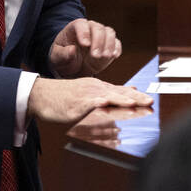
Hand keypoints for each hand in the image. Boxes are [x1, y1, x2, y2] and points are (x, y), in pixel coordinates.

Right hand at [26, 77, 152, 124]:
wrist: (41, 94)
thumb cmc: (64, 96)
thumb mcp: (88, 92)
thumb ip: (108, 92)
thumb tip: (131, 90)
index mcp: (98, 87)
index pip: (121, 91)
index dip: (136, 95)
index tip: (150, 100)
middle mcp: (94, 88)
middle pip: (118, 92)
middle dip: (135, 98)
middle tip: (150, 102)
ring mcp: (85, 94)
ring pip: (106, 96)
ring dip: (121, 99)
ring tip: (135, 103)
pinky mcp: (75, 102)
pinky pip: (88, 103)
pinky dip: (98, 103)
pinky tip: (105, 103)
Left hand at [49, 18, 120, 77]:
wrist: (73, 68)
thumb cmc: (63, 59)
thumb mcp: (57, 58)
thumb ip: (63, 54)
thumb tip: (72, 50)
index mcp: (74, 28)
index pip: (81, 24)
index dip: (84, 32)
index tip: (85, 44)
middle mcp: (89, 29)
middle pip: (98, 28)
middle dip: (98, 41)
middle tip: (95, 55)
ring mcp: (100, 36)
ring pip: (109, 33)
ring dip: (109, 44)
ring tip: (104, 56)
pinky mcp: (109, 46)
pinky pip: (117, 43)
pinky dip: (117, 49)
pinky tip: (114, 56)